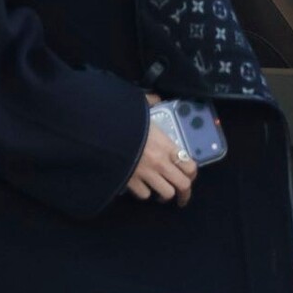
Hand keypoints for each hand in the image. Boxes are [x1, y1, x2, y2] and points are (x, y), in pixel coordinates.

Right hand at [125, 92, 195, 206]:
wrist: (100, 134)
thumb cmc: (123, 120)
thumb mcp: (139, 108)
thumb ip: (150, 102)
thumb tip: (155, 98)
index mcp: (166, 145)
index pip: (190, 166)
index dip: (192, 172)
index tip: (189, 174)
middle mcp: (161, 163)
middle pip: (183, 185)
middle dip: (184, 192)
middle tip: (182, 195)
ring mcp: (146, 175)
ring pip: (165, 193)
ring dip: (164, 192)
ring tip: (160, 190)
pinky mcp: (131, 183)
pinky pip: (144, 194)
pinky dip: (144, 191)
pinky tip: (141, 185)